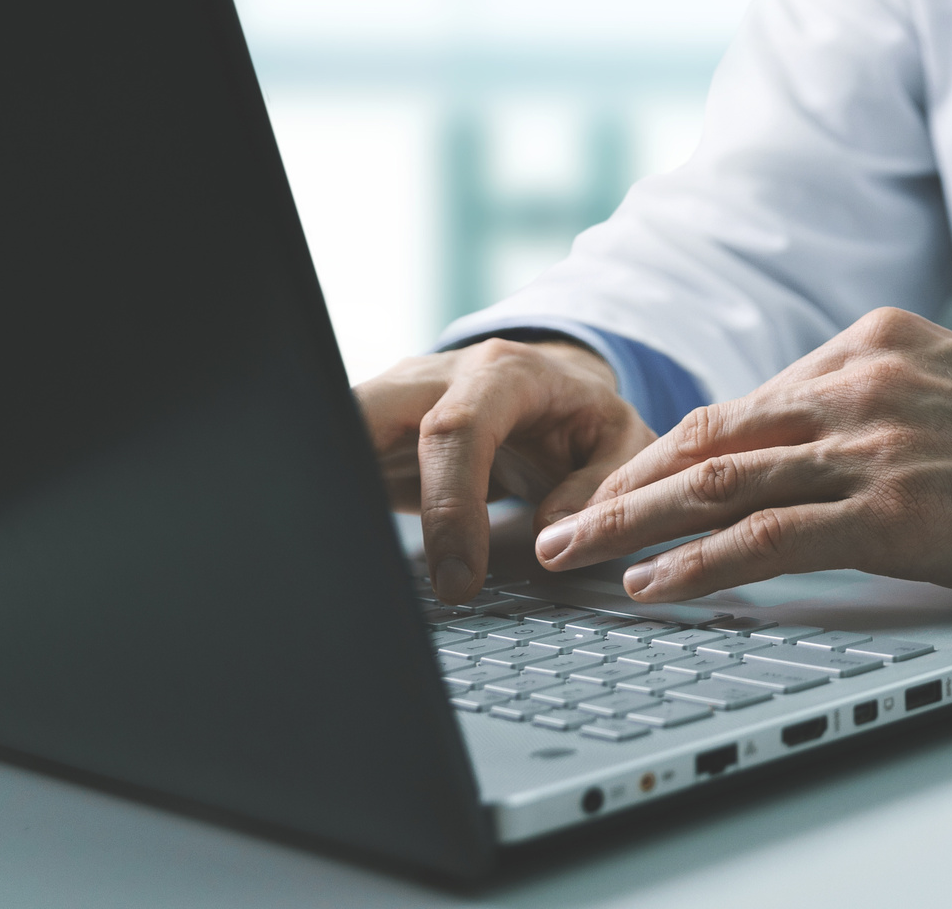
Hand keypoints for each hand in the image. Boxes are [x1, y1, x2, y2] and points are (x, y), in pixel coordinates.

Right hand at [357, 336, 654, 602]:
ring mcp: (390, 403)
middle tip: (368, 569)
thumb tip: (553, 534)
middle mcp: (432, 379)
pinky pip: (338, 467)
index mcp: (501, 374)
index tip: (459, 577)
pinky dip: (335, 508)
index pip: (456, 431)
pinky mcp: (366, 435)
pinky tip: (342, 554)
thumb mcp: (620, 438)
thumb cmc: (582, 414)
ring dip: (331, 497)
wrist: (548, 384)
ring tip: (347, 569)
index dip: (450, 506)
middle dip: (350, 484)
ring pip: (333, 437)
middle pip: (364, 415)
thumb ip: (603, 483)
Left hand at [533, 308, 951, 601]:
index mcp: (877, 345)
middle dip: (620, 487)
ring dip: (630, 524)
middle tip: (556, 530)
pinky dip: (699, 561)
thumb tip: (813, 448)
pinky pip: (771, 537)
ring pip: (721, 483)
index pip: (743, 405)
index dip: (665, 454)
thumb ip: (885, 404)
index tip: (617, 492)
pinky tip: (655, 584)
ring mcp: (880, 443)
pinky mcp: (901, 508)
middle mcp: (866, 382)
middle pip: (710, 437)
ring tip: (570, 560)